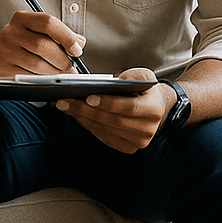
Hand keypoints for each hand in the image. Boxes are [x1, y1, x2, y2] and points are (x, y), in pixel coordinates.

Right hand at [0, 11, 85, 76]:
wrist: (3, 53)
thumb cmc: (28, 41)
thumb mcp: (42, 32)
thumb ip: (61, 34)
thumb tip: (79, 43)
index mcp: (22, 18)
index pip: (48, 22)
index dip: (66, 37)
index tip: (77, 50)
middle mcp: (11, 32)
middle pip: (42, 45)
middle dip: (62, 59)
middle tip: (70, 67)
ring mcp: (5, 51)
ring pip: (37, 64)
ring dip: (54, 72)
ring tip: (60, 73)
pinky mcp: (3, 68)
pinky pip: (29, 77)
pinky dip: (42, 80)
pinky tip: (47, 78)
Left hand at [55, 67, 172, 153]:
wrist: (156, 107)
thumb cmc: (145, 89)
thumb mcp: (143, 75)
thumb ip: (132, 75)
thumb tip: (112, 82)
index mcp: (154, 109)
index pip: (128, 108)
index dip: (108, 103)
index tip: (88, 97)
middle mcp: (147, 129)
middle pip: (112, 121)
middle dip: (86, 110)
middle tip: (65, 100)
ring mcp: (137, 142)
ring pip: (105, 130)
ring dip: (82, 118)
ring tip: (65, 106)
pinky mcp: (127, 147)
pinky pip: (103, 136)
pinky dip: (88, 125)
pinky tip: (75, 115)